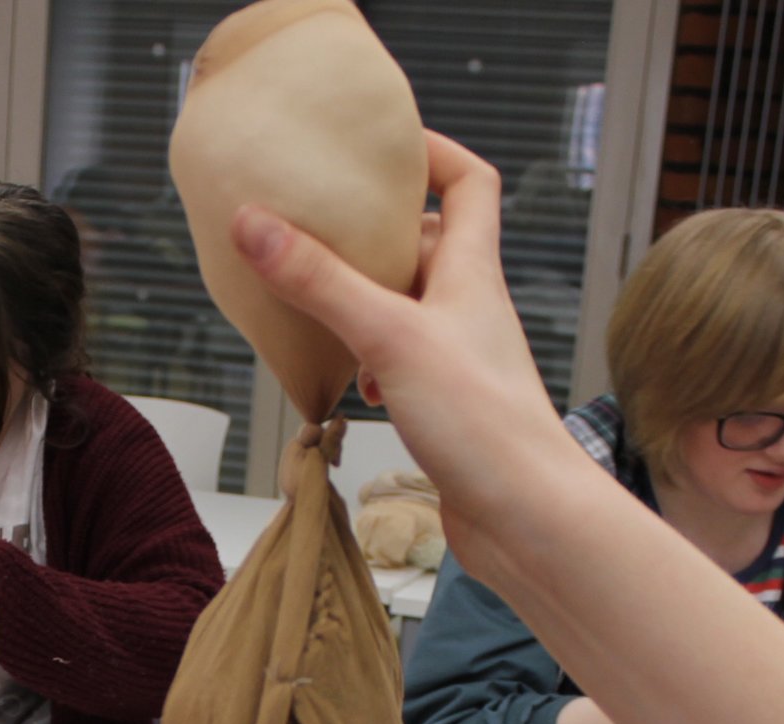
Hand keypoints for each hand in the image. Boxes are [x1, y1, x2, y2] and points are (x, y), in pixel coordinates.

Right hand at [230, 133, 576, 548]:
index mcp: (471, 272)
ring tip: (316, 304)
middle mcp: (470, 308)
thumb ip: (321, 281)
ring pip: (406, 306)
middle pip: (425, 243)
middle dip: (373, 233)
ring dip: (362, 301)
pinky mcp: (447, 405)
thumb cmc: (483, 424)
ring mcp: (459, 357)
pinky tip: (349, 379)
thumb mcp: (389, 336)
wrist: (528, 518)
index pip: (469, 183)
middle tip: (316, 225)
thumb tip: (254, 222)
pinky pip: (400, 360)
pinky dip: (369, 358)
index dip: (431, 153)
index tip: (380, 144)